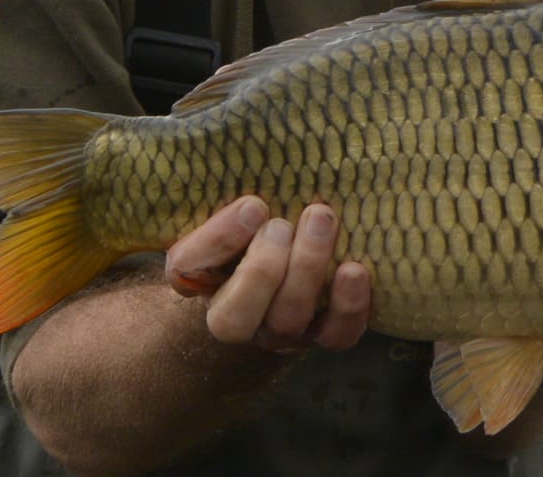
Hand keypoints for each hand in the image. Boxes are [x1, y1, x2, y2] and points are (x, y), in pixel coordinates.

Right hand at [165, 196, 372, 353]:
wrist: (290, 269)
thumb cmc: (256, 232)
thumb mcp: (231, 215)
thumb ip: (228, 209)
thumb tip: (253, 207)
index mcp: (200, 279)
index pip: (188, 270)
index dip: (219, 240)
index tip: (252, 205)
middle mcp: (237, 318)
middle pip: (234, 319)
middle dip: (260, 270)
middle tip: (282, 224)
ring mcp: (281, 332)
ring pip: (287, 321)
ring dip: (306, 269)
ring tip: (321, 219)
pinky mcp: (324, 335)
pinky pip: (336, 336)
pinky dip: (348, 306)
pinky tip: (354, 270)